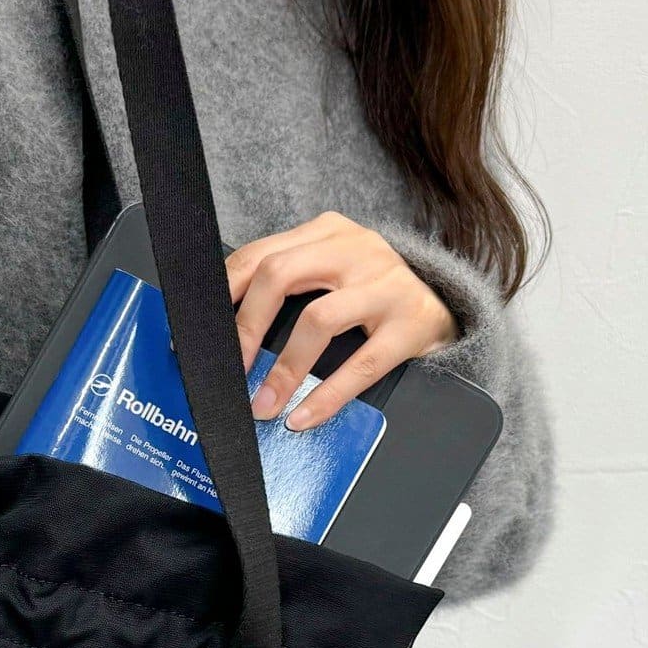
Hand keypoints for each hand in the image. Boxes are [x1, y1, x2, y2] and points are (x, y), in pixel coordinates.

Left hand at [225, 213, 459, 428]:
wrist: (448, 302)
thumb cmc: (373, 292)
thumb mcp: (332, 270)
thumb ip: (287, 284)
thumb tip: (226, 334)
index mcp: (325, 232)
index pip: (257, 256)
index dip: (221, 296)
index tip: (199, 336)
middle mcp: (354, 248)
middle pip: (278, 276)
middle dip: (244, 328)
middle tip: (229, 370)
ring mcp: (385, 283)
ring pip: (317, 319)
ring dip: (283, 370)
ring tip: (263, 404)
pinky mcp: (411, 322)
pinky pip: (361, 364)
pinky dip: (326, 395)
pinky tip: (303, 416)